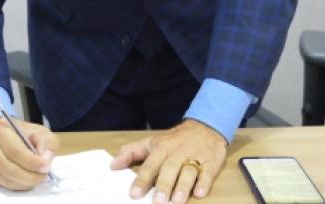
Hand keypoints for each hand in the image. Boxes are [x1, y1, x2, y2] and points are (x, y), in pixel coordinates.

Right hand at [0, 117, 59, 190]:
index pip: (15, 150)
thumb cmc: (24, 131)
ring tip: (37, 178)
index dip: (31, 162)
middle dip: (29, 176)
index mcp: (1, 128)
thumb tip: (45, 159)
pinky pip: (2, 183)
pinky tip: (27, 180)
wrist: (6, 132)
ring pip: (5, 178)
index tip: (45, 166)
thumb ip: (45, 142)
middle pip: (8, 168)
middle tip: (43, 175)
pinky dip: (18, 185)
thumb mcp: (39, 130)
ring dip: (24, 183)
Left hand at [110, 119, 226, 202]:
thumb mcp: (152, 142)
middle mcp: (178, 153)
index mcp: (162, 148)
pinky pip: (208, 173)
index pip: (150, 165)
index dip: (142, 180)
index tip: (134, 194)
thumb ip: (132, 152)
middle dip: (164, 185)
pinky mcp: (211, 163)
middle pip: (170, 169)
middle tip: (158, 202)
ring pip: (189, 171)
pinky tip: (199, 192)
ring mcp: (195, 157)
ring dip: (183, 186)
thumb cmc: (174, 140)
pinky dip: (204, 183)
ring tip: (177, 201)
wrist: (205, 127)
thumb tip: (113, 165)